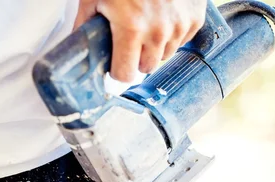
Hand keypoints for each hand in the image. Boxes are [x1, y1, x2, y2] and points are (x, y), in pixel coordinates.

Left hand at [74, 0, 206, 81]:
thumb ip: (86, 23)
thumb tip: (80, 44)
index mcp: (131, 28)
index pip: (125, 74)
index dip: (118, 71)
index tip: (116, 65)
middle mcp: (158, 31)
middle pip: (147, 68)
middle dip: (137, 58)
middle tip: (130, 39)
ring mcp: (179, 26)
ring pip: (165, 54)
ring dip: (156, 45)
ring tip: (148, 22)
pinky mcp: (194, 19)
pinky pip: (181, 40)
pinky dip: (172, 32)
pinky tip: (163, 15)